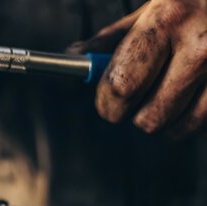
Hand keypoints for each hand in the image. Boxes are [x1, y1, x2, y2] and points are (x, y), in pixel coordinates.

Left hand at [68, 0, 206, 137]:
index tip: (106, 104)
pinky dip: (194, 119)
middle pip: (149, 118)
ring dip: (167, 120)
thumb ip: (115, 36)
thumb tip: (77, 55)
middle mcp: (200, 47)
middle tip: (137, 101)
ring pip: (179, 128)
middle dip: (135, 115)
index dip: (107, 104)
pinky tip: (194, 95)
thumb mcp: (155, 4)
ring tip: (170, 94)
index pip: (121, 86)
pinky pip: (204, 125)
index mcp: (167, 21)